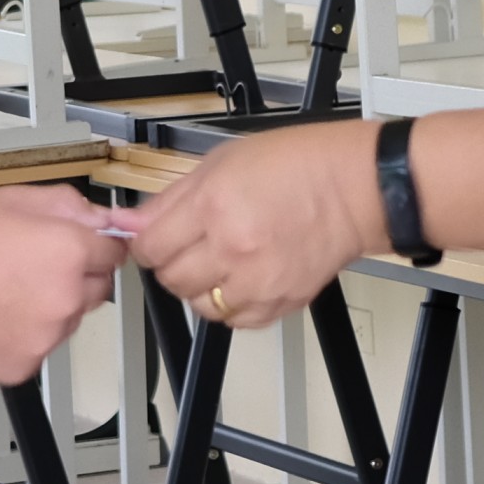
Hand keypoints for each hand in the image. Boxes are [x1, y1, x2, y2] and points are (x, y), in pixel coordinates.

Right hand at [0, 184, 125, 385]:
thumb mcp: (9, 199)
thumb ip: (65, 204)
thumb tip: (97, 216)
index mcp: (69, 251)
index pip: (114, 252)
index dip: (94, 245)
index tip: (78, 246)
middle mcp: (67, 298)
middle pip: (97, 288)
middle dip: (75, 276)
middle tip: (28, 266)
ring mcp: (47, 336)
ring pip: (68, 320)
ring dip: (50, 307)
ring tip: (3, 290)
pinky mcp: (25, 365)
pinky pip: (38, 347)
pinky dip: (23, 336)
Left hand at [125, 124, 383, 331]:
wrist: (354, 189)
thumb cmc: (296, 166)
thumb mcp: (220, 163)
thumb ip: (170, 200)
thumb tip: (128, 224)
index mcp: (213, 208)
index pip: (150, 248)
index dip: (146, 244)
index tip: (156, 238)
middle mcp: (233, 249)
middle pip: (171, 280)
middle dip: (172, 264)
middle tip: (192, 244)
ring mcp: (257, 281)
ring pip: (199, 306)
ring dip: (201, 287)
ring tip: (222, 260)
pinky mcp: (279, 303)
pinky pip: (235, 320)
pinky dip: (231, 304)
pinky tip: (244, 277)